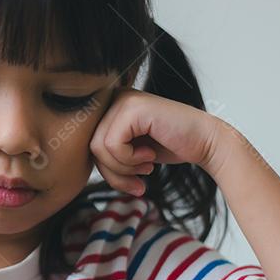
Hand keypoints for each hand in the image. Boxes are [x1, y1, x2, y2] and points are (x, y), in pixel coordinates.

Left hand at [90, 88, 221, 195]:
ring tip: (145, 167)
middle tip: (137, 182)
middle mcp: (113, 97)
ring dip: (122, 168)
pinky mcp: (132, 107)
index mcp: (110, 106)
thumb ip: (104, 153)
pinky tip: (150, 156)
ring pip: (99, 148)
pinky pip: (112, 145)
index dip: (106, 169)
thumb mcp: (129, 152)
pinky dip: (129, 160)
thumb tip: (74, 168)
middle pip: (89, 147)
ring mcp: (123, 100)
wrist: (205, 142)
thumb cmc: (170, 146)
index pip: (87, 145)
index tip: (130, 181)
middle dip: (113, 173)